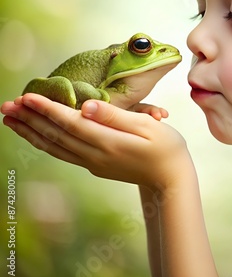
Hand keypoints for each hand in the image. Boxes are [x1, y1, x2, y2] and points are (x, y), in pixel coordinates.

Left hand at [1, 94, 190, 190]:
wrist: (170, 180)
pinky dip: (44, 143)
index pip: (70, 122)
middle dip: (29, 119)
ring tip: (11, 120)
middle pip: (55, 135)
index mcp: (107, 141)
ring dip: (31, 132)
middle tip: (5, 106)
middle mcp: (95, 155)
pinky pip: (62, 153)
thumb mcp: (148, 126)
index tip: (26, 97)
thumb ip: (116, 115)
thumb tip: (87, 106)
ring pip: (54, 146)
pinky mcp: (94, 166)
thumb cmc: (166, 148)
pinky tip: (37, 136)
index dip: (47, 109)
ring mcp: (93, 163)